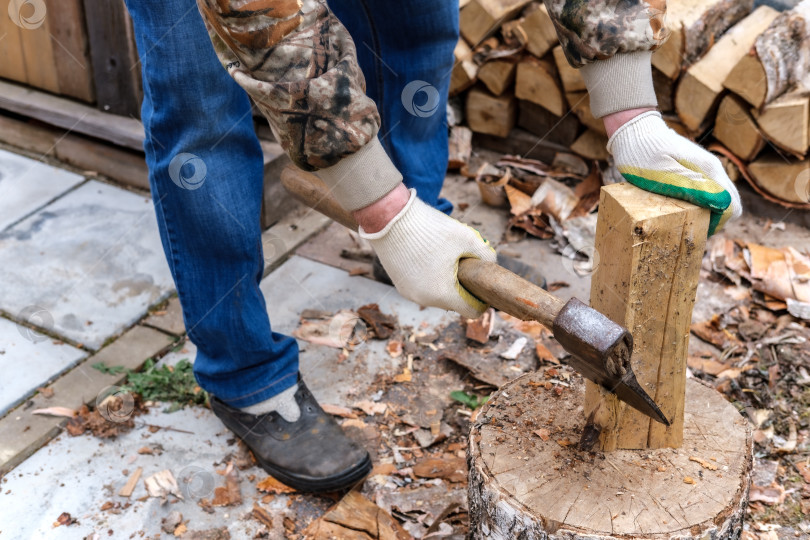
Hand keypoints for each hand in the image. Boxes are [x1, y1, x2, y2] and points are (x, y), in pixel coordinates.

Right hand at [358, 188, 495, 318]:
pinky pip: (422, 288)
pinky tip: (429, 257)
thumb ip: (486, 255)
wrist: (390, 218)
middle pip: (454, 302)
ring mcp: (409, 293)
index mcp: (443, 294)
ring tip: (444, 257)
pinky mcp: (399, 285)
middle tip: (463, 263)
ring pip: (437, 295)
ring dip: (445, 282)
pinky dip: (429, 278)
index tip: (481, 282)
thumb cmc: (430, 228)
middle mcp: (424, 299)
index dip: (481, 298)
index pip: (472, 311)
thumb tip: (491, 264)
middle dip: (462, 287)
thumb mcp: (467, 237)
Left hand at [607, 111, 741, 235]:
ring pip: (717, 200)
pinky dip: (696, 206)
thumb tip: (722, 203)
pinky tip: (677, 209)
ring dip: (704, 214)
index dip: (717, 224)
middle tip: (685, 228)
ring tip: (680, 220)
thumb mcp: (662, 172)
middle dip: (712, 222)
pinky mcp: (694, 172)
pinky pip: (704, 194)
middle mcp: (712, 170)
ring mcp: (704, 170)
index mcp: (710, 171)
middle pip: (728, 205)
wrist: (633, 131)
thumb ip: (691, 186)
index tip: (693, 230)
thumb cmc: (642, 152)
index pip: (731, 206)